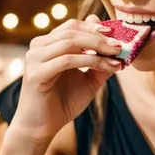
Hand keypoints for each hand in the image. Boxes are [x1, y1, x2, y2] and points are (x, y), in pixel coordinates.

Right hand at [10, 14, 121, 143]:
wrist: (42, 128)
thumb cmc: (63, 103)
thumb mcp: (89, 80)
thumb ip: (100, 63)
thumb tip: (117, 46)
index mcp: (48, 45)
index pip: (72, 26)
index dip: (94, 26)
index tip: (115, 33)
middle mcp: (38, 47)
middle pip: (72, 31)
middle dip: (99, 37)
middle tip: (120, 45)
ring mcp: (34, 59)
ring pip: (70, 43)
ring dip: (97, 48)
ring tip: (116, 56)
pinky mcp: (35, 74)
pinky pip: (66, 61)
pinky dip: (90, 61)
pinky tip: (107, 66)